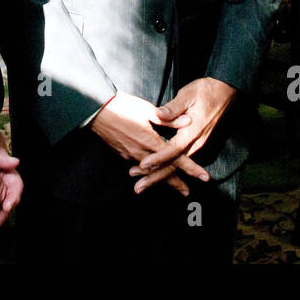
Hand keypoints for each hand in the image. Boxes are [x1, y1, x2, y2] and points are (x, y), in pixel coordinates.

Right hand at [91, 92, 206, 195]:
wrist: (94, 111)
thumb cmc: (121, 106)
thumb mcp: (146, 109)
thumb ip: (168, 118)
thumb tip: (187, 122)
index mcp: (150, 141)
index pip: (176, 158)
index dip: (191, 168)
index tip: (204, 177)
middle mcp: (141, 152)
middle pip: (163, 172)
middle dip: (176, 183)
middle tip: (187, 192)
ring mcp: (130, 154)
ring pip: (150, 172)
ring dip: (162, 180)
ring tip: (172, 186)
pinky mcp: (122, 153)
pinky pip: (138, 166)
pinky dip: (148, 173)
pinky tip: (150, 173)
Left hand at [135, 78, 236, 191]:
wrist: (225, 92)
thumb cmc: (205, 91)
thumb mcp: (188, 94)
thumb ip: (173, 108)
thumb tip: (159, 114)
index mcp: (192, 131)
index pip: (173, 150)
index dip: (157, 159)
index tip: (143, 166)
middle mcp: (196, 143)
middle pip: (174, 166)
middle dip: (155, 177)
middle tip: (138, 187)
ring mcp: (196, 145)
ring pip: (177, 166)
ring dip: (159, 176)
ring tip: (141, 184)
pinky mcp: (195, 144)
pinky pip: (180, 162)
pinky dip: (167, 170)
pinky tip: (156, 176)